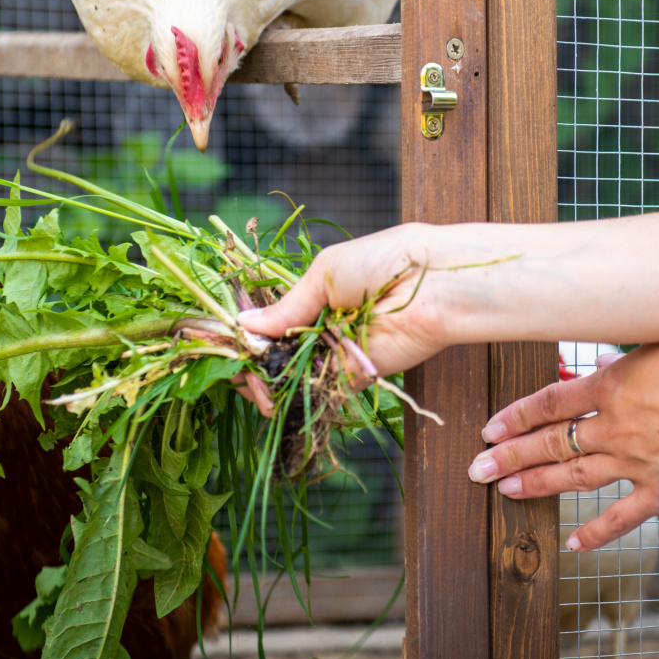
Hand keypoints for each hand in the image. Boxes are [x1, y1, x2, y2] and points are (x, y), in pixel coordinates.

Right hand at [236, 222, 480, 377]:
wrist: (431, 284)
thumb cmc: (382, 262)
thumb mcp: (323, 274)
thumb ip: (286, 308)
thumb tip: (245, 325)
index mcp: (315, 297)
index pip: (272, 323)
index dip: (248, 334)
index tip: (227, 343)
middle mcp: (323, 328)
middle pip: (276, 354)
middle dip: (252, 363)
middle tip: (238, 369)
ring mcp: (336, 354)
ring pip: (291, 377)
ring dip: (267, 383)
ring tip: (251, 383)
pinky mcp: (353, 377)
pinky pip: (316, 390)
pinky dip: (291, 395)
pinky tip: (271, 393)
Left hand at [469, 340, 658, 550]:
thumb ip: (631, 355)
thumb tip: (602, 360)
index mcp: (613, 386)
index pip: (551, 402)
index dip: (516, 415)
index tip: (488, 428)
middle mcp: (614, 427)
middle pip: (550, 442)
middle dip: (510, 455)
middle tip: (477, 468)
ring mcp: (634, 462)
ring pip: (573, 476)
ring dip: (536, 485)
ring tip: (505, 491)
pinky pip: (620, 517)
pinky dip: (596, 533)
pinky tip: (572, 544)